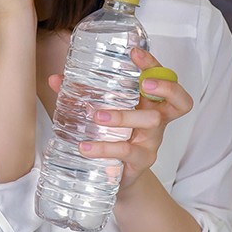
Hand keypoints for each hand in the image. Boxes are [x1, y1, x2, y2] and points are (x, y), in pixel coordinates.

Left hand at [47, 47, 192, 188]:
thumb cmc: (112, 137)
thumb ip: (79, 95)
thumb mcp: (100, 113)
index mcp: (148, 102)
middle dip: (163, 87)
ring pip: (151, 122)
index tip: (135, 53)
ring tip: (97, 116)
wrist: (117, 177)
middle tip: (142, 83)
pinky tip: (86, 147)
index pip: (162, 78)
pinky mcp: (141, 161)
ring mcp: (151, 141)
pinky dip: (105, 147)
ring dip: (124, 116)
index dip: (154, 65)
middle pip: (176, 100)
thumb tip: (55, 79)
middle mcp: (156, 119)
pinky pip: (127, 151)